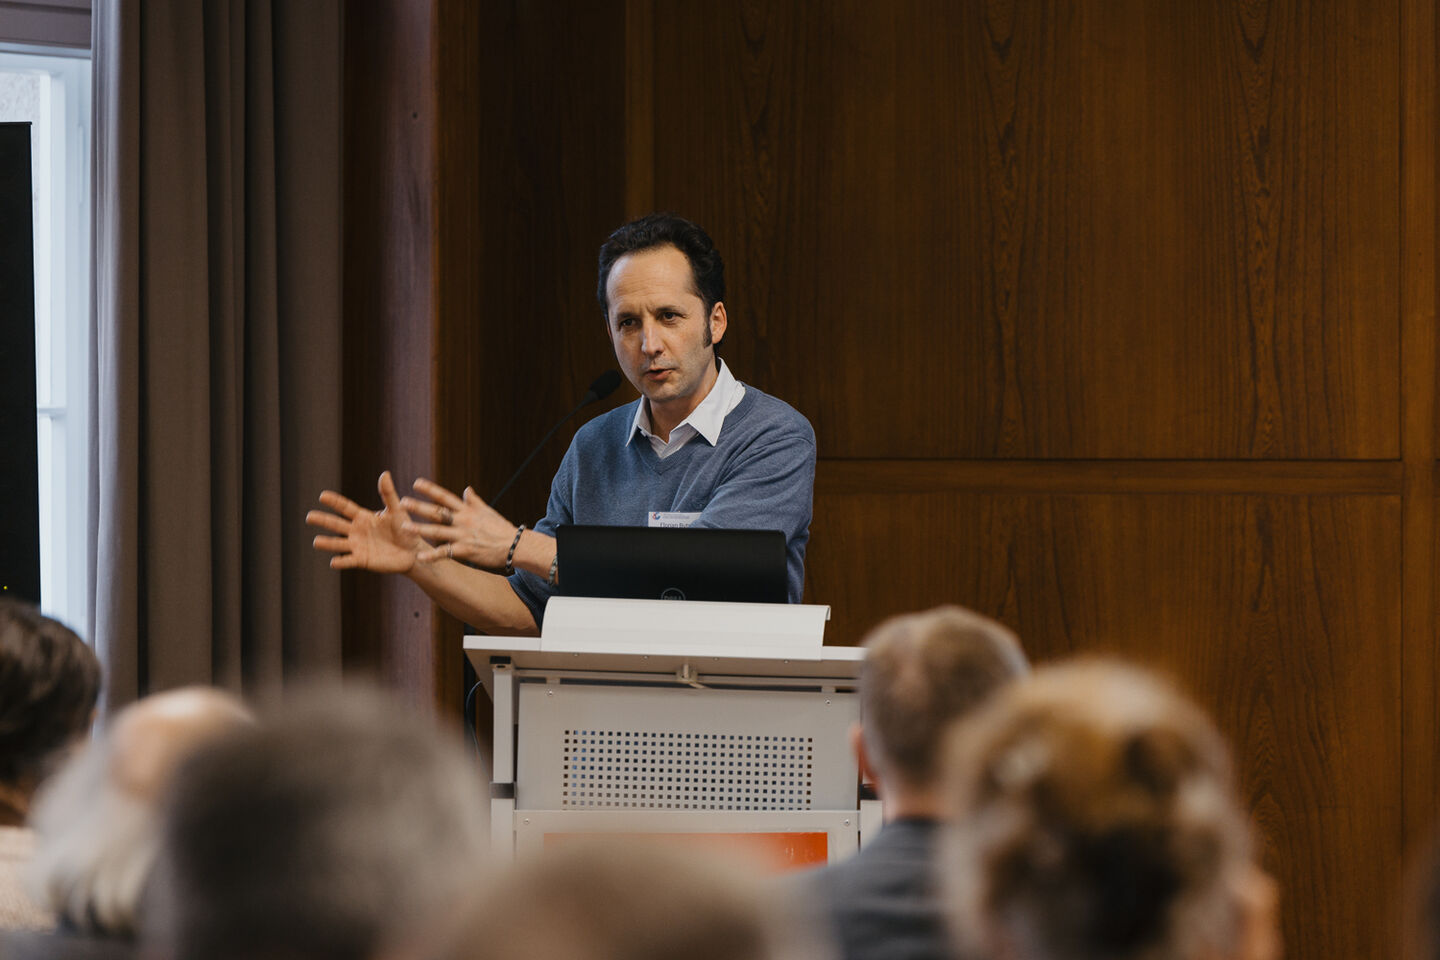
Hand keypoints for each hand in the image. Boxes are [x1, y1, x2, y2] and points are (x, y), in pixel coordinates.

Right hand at [307, 471, 423, 572]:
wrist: (413, 551)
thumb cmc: (405, 529)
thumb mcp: (396, 510)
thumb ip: (388, 494)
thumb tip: (385, 473)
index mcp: (363, 517)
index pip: (345, 507)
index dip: (334, 502)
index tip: (322, 496)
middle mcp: (357, 531)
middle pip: (336, 524)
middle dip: (323, 520)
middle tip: (309, 517)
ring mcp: (358, 546)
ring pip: (339, 544)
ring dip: (327, 543)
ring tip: (316, 542)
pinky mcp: (363, 560)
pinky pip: (349, 561)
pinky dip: (341, 562)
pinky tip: (334, 562)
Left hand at [402, 478, 518, 568]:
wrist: (515, 545)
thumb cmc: (501, 528)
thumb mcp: (488, 511)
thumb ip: (474, 501)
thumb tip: (466, 489)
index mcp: (467, 510)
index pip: (446, 497)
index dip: (430, 489)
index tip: (416, 483)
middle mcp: (463, 520)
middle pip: (438, 512)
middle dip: (419, 507)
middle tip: (402, 501)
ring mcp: (463, 535)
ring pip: (437, 531)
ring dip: (420, 529)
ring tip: (404, 527)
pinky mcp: (466, 550)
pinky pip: (446, 553)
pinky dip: (433, 555)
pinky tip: (420, 557)